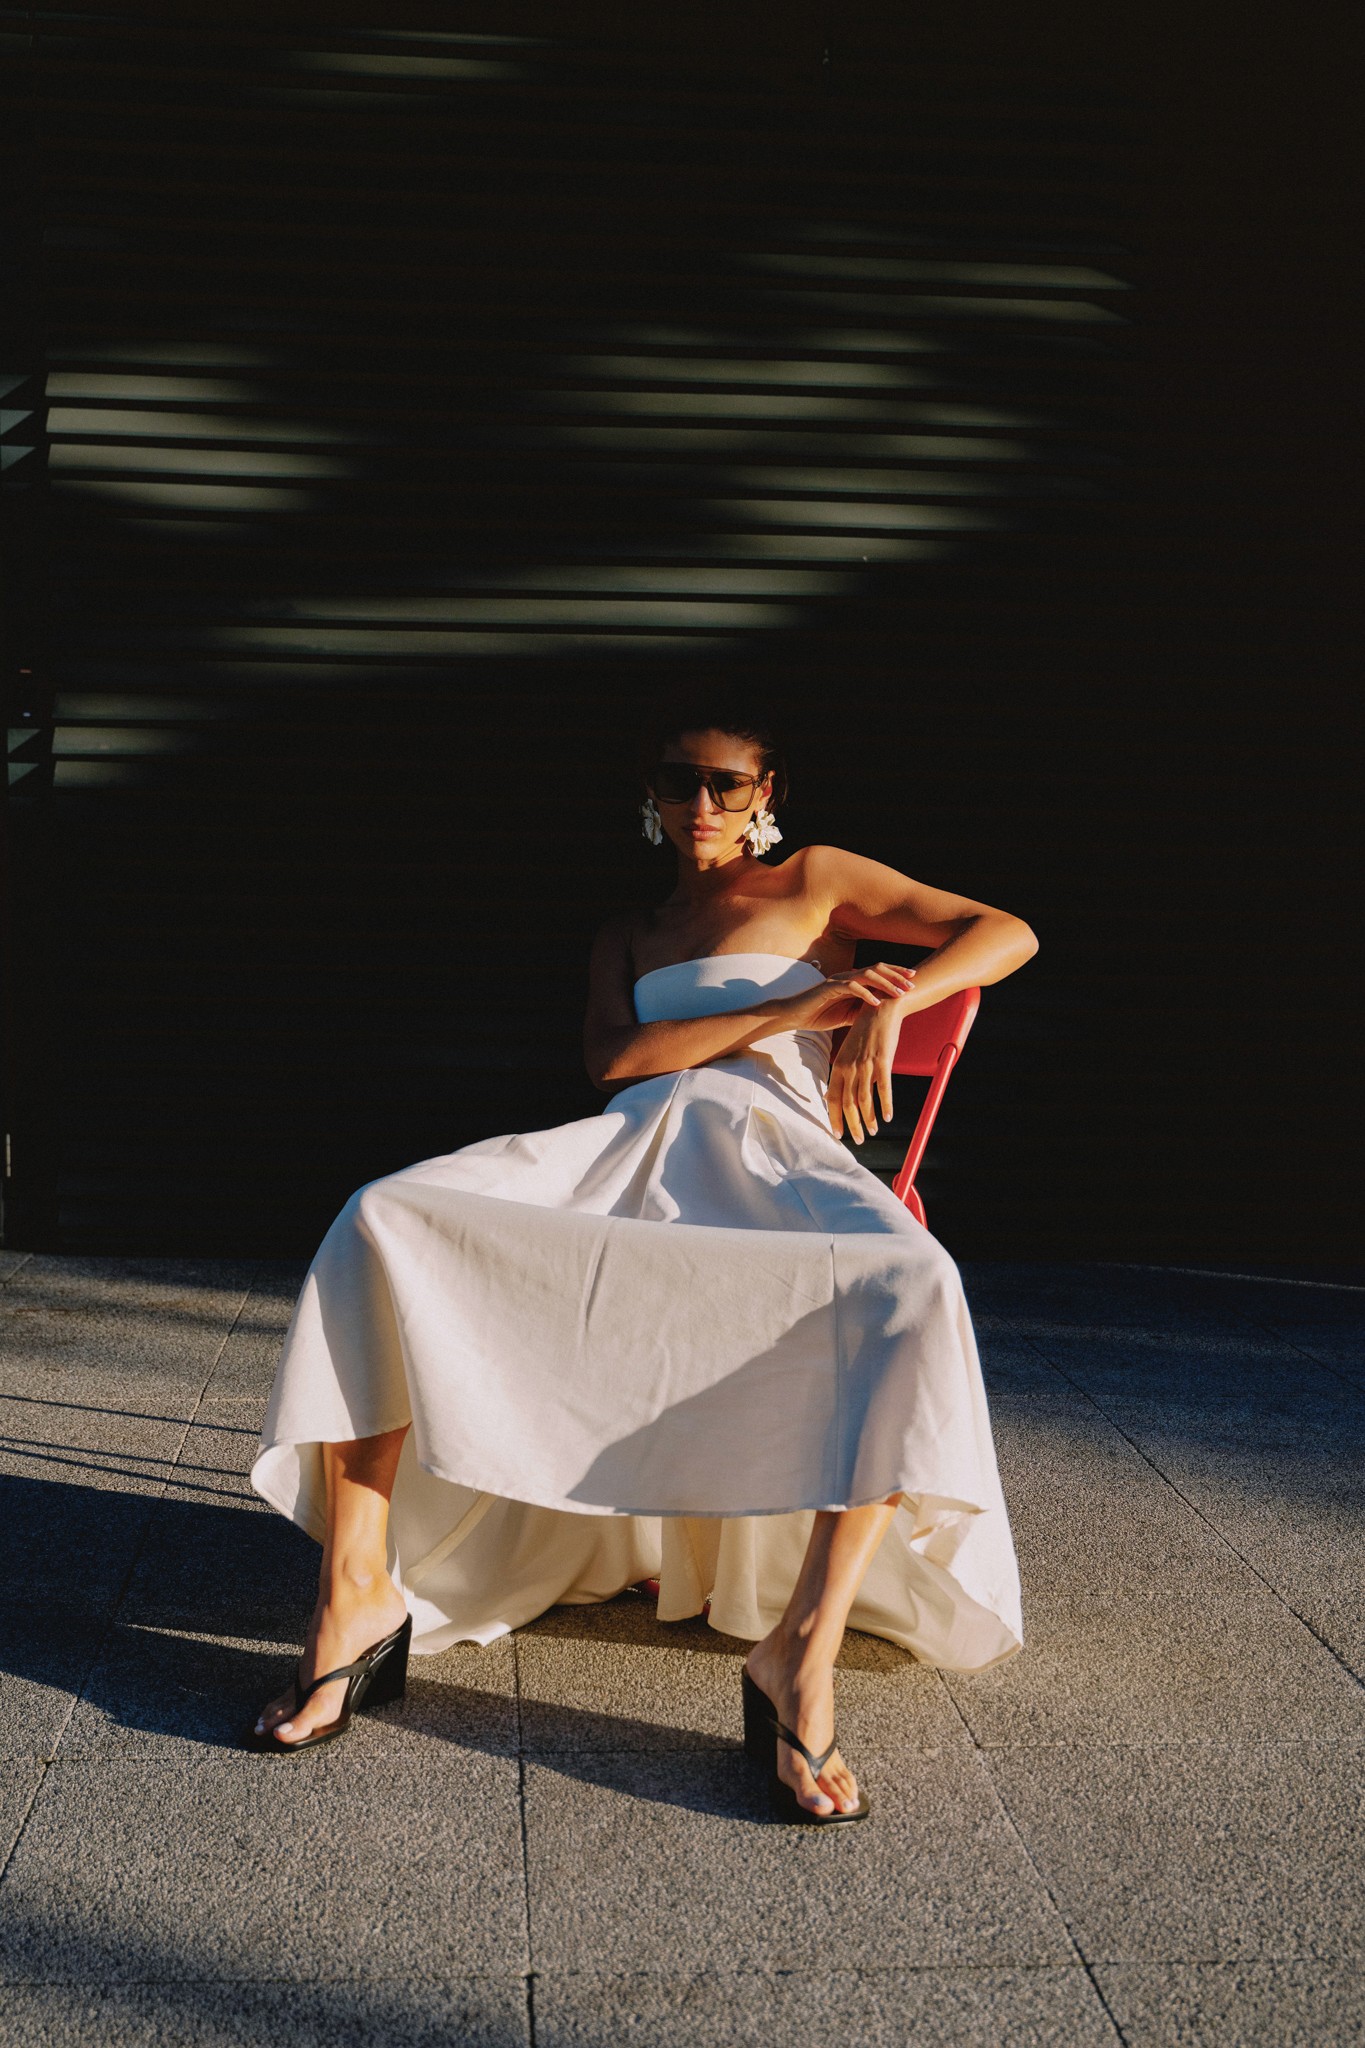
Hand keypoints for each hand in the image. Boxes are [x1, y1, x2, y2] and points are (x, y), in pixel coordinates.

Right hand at [780, 961, 916, 1035]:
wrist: (795, 1015)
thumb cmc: (820, 1014)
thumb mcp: (847, 1015)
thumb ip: (863, 1011)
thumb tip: (882, 1015)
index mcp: (853, 980)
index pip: (878, 971)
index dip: (896, 973)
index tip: (914, 980)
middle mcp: (848, 976)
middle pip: (877, 969)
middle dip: (897, 975)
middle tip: (913, 983)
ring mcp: (838, 980)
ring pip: (867, 975)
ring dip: (885, 983)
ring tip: (899, 993)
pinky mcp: (829, 988)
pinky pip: (851, 988)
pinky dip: (865, 994)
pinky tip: (876, 1002)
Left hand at [826, 982, 915, 1142]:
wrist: (881, 1008)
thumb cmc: (866, 1033)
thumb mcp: (849, 1053)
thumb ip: (844, 1075)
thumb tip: (832, 1096)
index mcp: (839, 1066)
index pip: (833, 1098)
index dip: (835, 1118)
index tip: (838, 1134)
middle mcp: (849, 1067)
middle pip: (848, 1103)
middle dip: (852, 1126)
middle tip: (858, 1141)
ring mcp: (866, 1065)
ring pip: (865, 1100)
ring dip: (869, 1119)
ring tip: (873, 1132)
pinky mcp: (883, 1061)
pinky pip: (884, 1088)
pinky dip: (886, 1104)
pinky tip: (888, 1117)